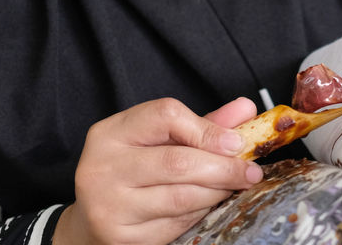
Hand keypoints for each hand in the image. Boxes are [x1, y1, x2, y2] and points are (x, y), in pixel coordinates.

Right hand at [53, 97, 260, 244]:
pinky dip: (199, 214)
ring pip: (181, 197)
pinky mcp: (120, 237)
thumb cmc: (131, 171)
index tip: (237, 143)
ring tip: (233, 186)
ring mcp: (109, 205)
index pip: (166, 116)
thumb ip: (201, 125)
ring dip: (216, 192)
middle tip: (250, 171)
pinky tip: (208, 205)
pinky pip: (175, 225)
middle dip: (223, 167)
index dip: (208, 129)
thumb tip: (246, 109)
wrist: (91, 218)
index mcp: (110, 133)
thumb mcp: (156, 140)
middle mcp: (102, 167)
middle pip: (177, 161)